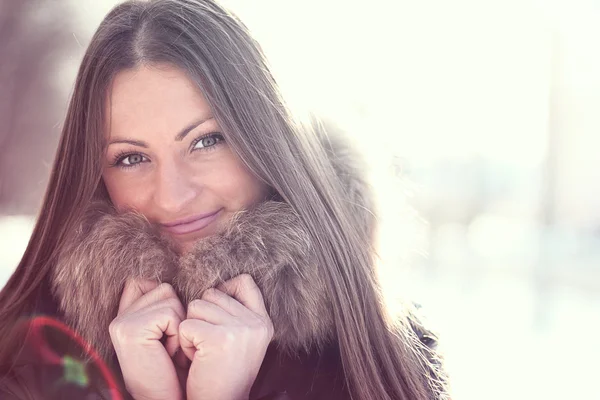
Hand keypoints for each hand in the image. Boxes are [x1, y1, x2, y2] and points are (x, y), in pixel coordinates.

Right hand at [109, 280, 186, 399]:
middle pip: (164, 288)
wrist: (167, 399)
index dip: (165, 299)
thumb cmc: (175, 370)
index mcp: (124, 316)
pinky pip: (171, 314)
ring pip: (170, 298)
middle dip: (177, 315)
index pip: (142, 281)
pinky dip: (177, 335)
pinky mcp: (131, 330)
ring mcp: (122, 323)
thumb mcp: (167, 332)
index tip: (168, 328)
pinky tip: (167, 355)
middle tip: (169, 346)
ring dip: (179, 325)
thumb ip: (161, 306)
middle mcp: (119, 318)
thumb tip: (171, 279)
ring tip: (169, 351)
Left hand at [180, 274, 273, 399]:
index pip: (245, 281)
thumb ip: (237, 312)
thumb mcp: (243, 340)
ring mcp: (239, 329)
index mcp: (264, 322)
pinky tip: (196, 359)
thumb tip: (216, 285)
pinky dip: (183, 343)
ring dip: (192, 329)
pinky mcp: (219, 338)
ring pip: (196, 306)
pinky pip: (186, 325)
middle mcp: (255, 323)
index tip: (216, 314)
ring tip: (203, 352)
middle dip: (202, 316)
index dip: (224, 290)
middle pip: (212, 293)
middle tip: (209, 344)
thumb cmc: (224, 374)